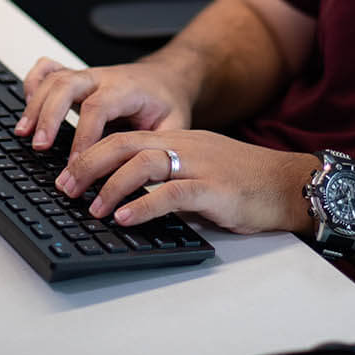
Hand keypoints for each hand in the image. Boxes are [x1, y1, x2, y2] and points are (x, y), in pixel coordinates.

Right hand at [16, 58, 192, 158]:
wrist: (167, 78)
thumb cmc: (167, 103)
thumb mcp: (174, 126)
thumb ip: (155, 149)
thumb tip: (137, 179)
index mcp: (127, 89)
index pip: (98, 108)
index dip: (83, 137)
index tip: (75, 165)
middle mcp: (103, 78)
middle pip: (68, 85)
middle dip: (49, 116)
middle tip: (39, 146)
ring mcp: (87, 76)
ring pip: (54, 79)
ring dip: (35, 104)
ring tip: (23, 133)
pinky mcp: (77, 78)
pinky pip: (49, 71)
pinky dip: (33, 83)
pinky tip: (26, 104)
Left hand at [53, 129, 317, 235]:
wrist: (289, 183)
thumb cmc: (245, 181)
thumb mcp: (199, 170)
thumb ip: (167, 177)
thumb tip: (127, 197)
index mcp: (178, 139)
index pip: (124, 137)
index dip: (91, 153)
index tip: (67, 174)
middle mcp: (184, 145)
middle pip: (124, 144)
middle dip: (88, 165)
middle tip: (65, 188)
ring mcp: (199, 164)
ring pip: (143, 163)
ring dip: (110, 186)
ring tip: (92, 208)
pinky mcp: (214, 188)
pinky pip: (171, 192)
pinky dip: (143, 205)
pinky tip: (125, 217)